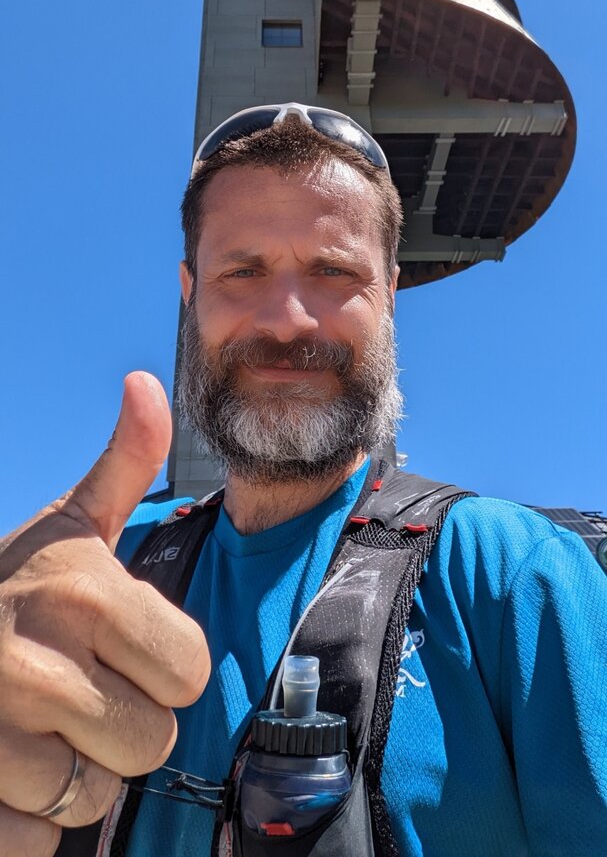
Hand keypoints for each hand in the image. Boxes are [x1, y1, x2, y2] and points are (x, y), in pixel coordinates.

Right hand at [0, 372, 210, 855]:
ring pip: (97, 800)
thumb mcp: (60, 527)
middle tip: (72, 691)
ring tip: (34, 727)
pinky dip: (25, 823)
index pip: (192, 672)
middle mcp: (41, 663)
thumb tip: (148, 384)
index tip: (113, 647)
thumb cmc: (1, 588)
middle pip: (153, 742)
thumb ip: (120, 465)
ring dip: (74, 777)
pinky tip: (2, 770)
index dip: (159, 664)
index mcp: (84, 592)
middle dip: (122, 724)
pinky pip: (40, 846)